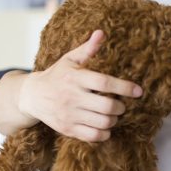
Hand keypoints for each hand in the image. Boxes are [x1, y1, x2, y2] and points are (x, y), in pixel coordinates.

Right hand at [18, 30, 142, 141]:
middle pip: (107, 106)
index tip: (138, 91)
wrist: (32, 96)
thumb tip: (101, 33)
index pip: (104, 83)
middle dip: (120, 107)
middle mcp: (71, 97)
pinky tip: (104, 126)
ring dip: (114, 120)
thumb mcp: (70, 60)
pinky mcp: (67, 129)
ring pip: (103, 122)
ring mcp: (69, 114)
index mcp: (75, 78)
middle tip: (121, 105)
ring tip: (112, 115)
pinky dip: (104, 133)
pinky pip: (94, 136)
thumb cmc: (57, 75)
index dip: (124, 87)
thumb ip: (87, 49)